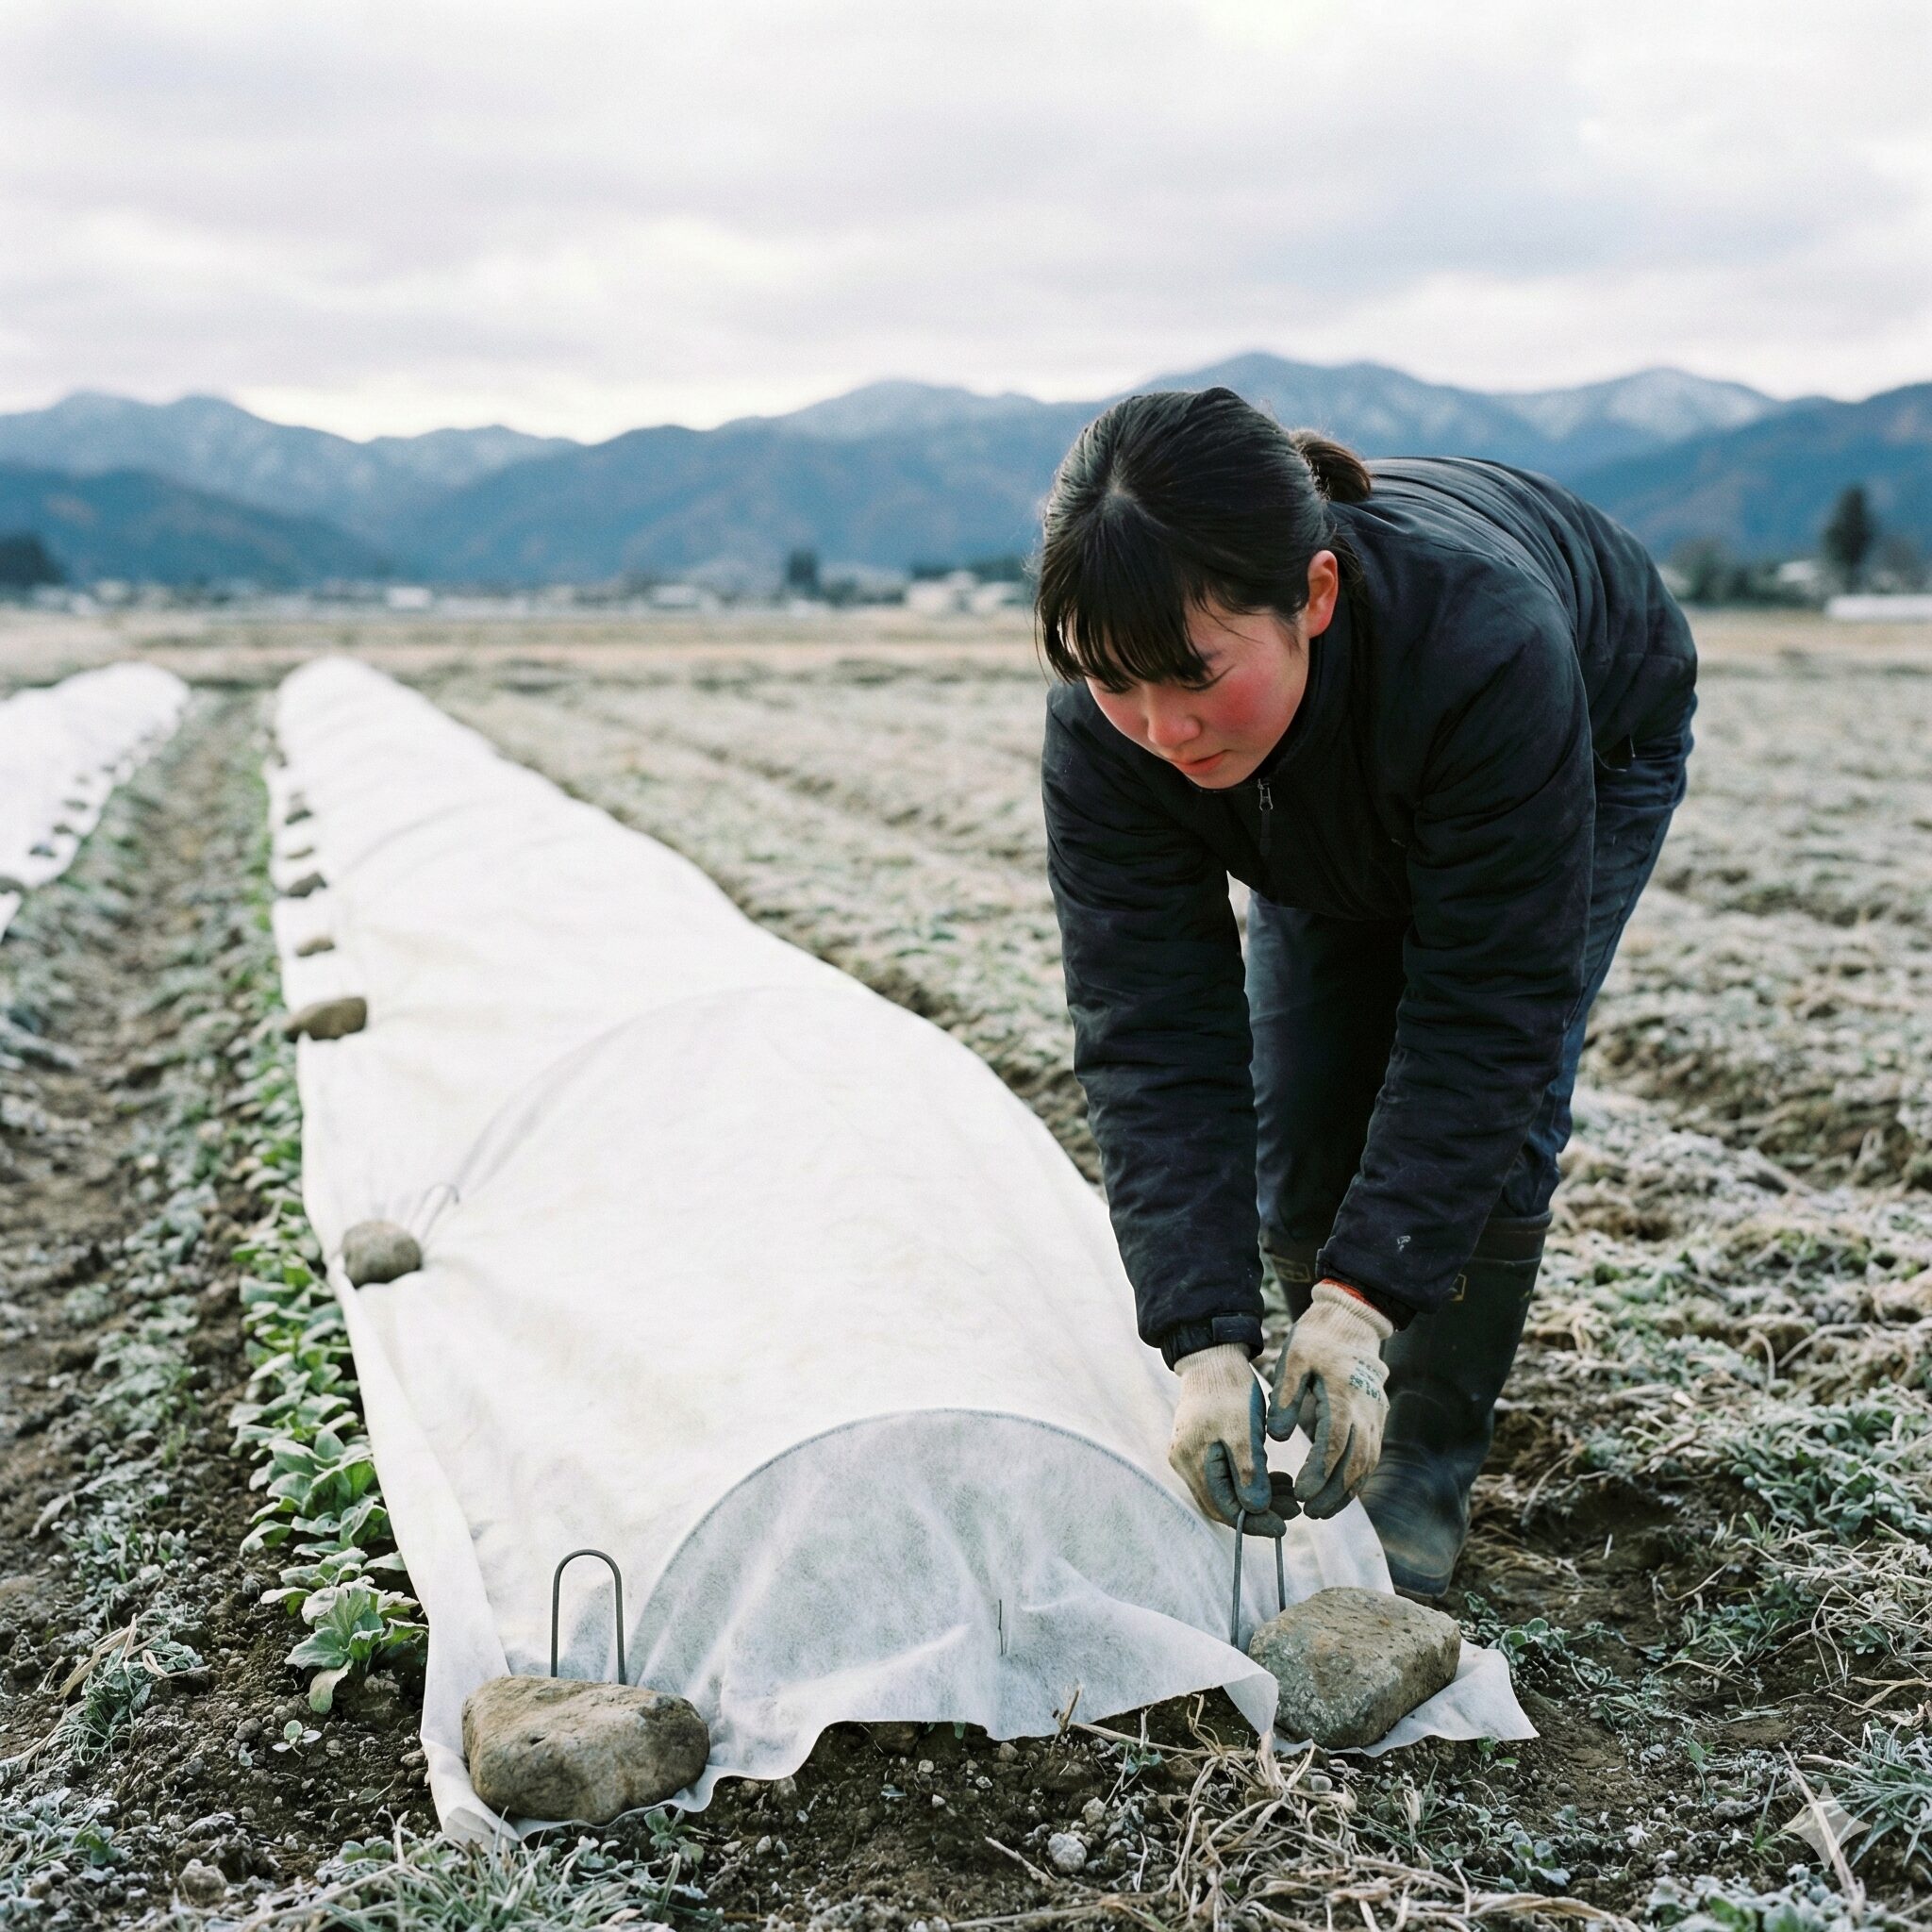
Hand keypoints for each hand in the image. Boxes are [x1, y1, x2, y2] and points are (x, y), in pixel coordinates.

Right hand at [1169, 1344, 1290, 1531]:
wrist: (1213, 1356)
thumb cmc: (1230, 1390)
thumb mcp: (1244, 1431)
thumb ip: (1248, 1472)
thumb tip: (1256, 1510)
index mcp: (1193, 1461)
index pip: (1224, 1508)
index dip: (1255, 1522)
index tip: (1285, 1527)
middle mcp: (1184, 1462)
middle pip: (1223, 1502)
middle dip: (1259, 1511)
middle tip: (1293, 1511)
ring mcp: (1189, 1453)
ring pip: (1225, 1489)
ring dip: (1257, 1495)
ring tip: (1290, 1493)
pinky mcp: (1199, 1444)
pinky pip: (1223, 1473)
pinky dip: (1249, 1478)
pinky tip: (1274, 1476)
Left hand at [1266, 1281, 1392, 1517]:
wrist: (1352, 1320)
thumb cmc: (1318, 1338)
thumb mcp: (1294, 1357)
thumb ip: (1285, 1397)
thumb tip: (1276, 1437)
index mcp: (1343, 1395)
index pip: (1335, 1445)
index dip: (1319, 1473)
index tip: (1300, 1493)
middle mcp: (1365, 1410)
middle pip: (1355, 1462)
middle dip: (1333, 1492)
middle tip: (1309, 1512)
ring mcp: (1376, 1414)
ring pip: (1367, 1463)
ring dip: (1347, 1491)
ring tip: (1322, 1510)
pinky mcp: (1377, 1416)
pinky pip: (1372, 1455)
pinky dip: (1358, 1477)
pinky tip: (1341, 1492)